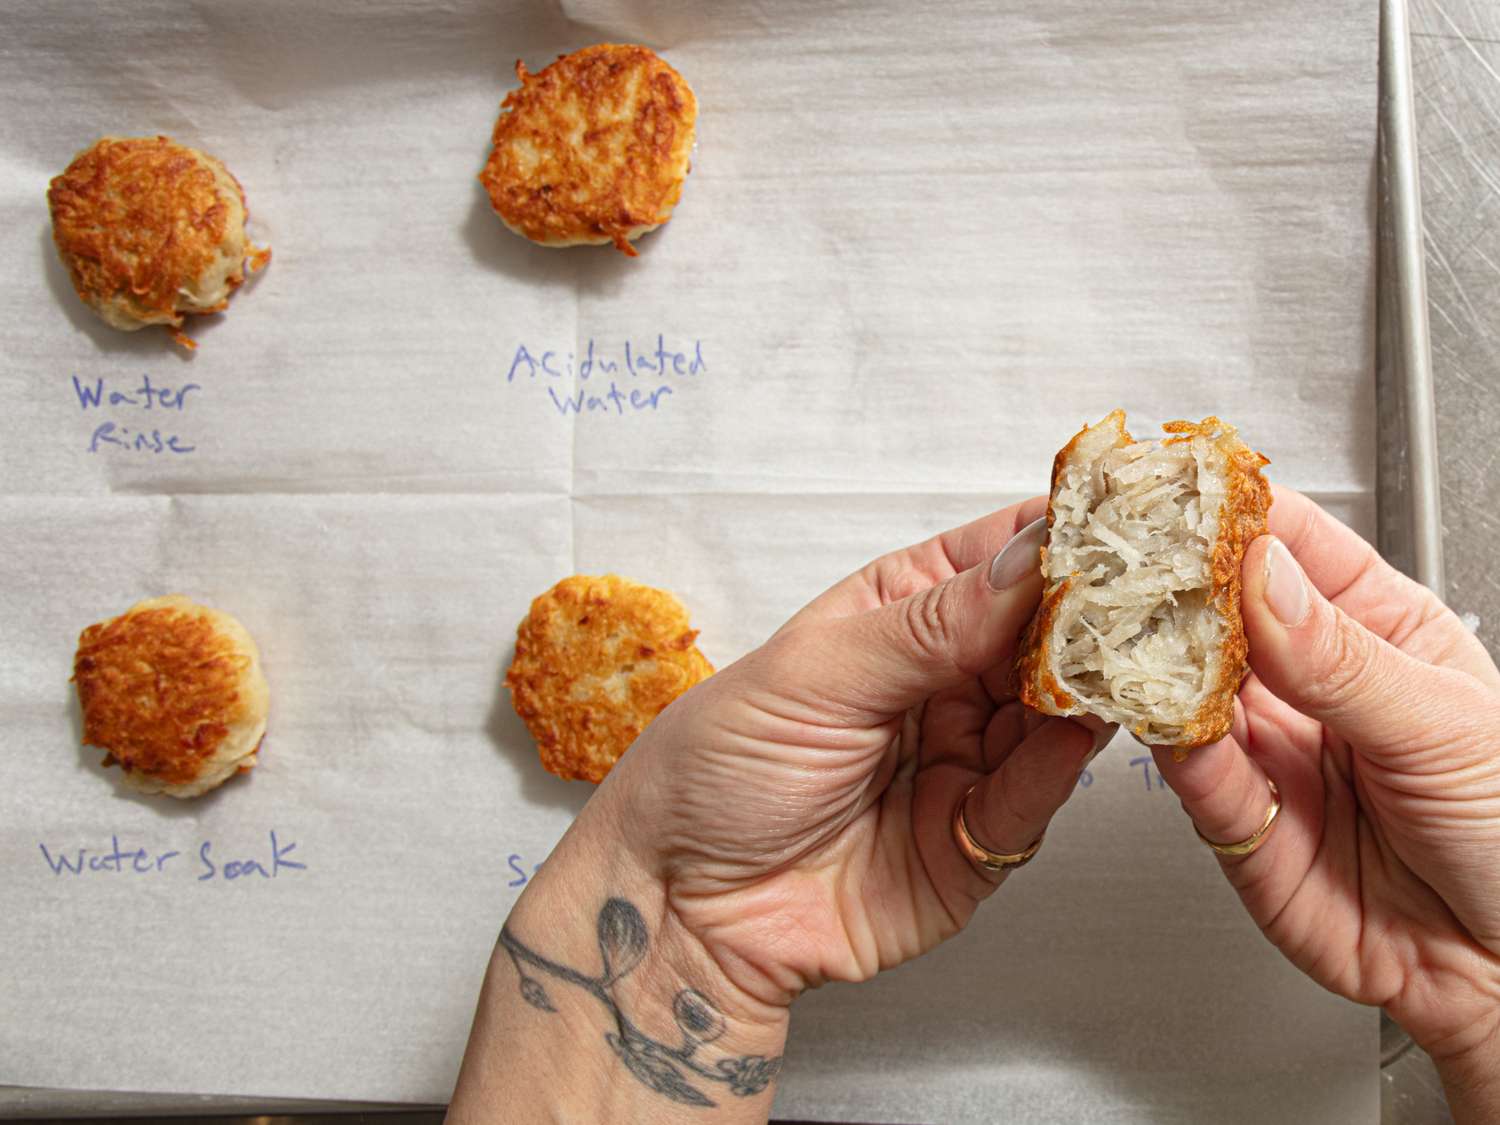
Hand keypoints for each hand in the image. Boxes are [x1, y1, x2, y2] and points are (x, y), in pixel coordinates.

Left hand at [605, 497, 1109, 1007]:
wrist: (680, 906)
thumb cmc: (718, 766)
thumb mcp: (817, 673)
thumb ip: (931, 624)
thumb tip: (1033, 557)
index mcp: (896, 615)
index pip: (995, 560)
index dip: (1056, 538)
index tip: (1118, 518)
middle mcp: (940, 680)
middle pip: (1041, 636)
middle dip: (1091, 616)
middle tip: (1145, 593)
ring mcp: (962, 758)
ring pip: (1053, 713)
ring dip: (1089, 688)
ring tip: (1127, 658)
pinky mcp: (975, 840)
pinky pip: (1032, 796)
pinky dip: (1058, 766)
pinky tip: (1077, 733)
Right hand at [1154, 487, 1499, 1119]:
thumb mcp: (1445, 726)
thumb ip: (1343, 658)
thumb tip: (1263, 576)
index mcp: (1373, 626)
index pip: (1289, 544)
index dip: (1232, 512)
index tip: (1182, 489)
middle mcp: (1307, 679)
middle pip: (1220, 609)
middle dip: (1172, 581)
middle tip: (1131, 559)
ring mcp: (1269, 745)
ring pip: (1189, 684)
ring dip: (1154, 657)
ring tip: (1130, 631)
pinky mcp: (1237, 818)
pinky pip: (1190, 769)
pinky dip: (1166, 740)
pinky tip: (1159, 714)